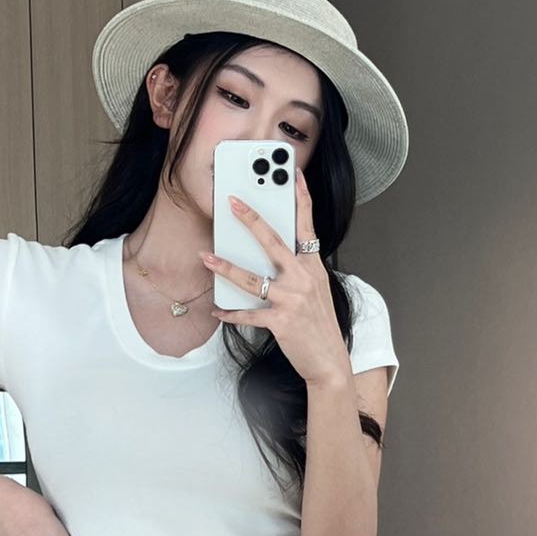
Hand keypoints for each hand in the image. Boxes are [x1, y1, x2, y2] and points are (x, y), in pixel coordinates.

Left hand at [201, 168, 352, 388]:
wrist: (330, 362)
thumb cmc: (320, 326)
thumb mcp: (317, 291)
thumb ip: (299, 270)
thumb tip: (271, 258)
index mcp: (314, 266)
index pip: (307, 225)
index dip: (301, 197)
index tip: (292, 173)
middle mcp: (304, 278)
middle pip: (274, 241)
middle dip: (251, 220)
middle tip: (232, 202)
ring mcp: (292, 299)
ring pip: (252, 278)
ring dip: (225, 267)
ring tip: (206, 257)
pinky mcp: (281, 321)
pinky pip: (248, 314)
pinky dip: (230, 313)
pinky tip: (217, 311)